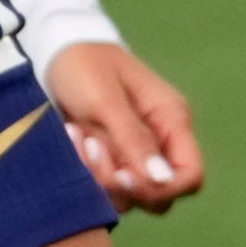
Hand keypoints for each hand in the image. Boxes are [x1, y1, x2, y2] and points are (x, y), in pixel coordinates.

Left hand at [49, 33, 203, 209]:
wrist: (55, 51)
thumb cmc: (85, 65)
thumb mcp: (106, 100)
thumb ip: (134, 140)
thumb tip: (162, 180)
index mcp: (171, 121)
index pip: (190, 175)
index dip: (165, 189)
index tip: (125, 179)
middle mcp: (159, 142)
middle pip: (159, 194)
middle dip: (123, 185)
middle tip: (92, 149)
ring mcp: (133, 153)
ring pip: (128, 195)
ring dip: (97, 174)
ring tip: (76, 134)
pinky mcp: (109, 159)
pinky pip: (104, 185)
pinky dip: (85, 170)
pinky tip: (71, 137)